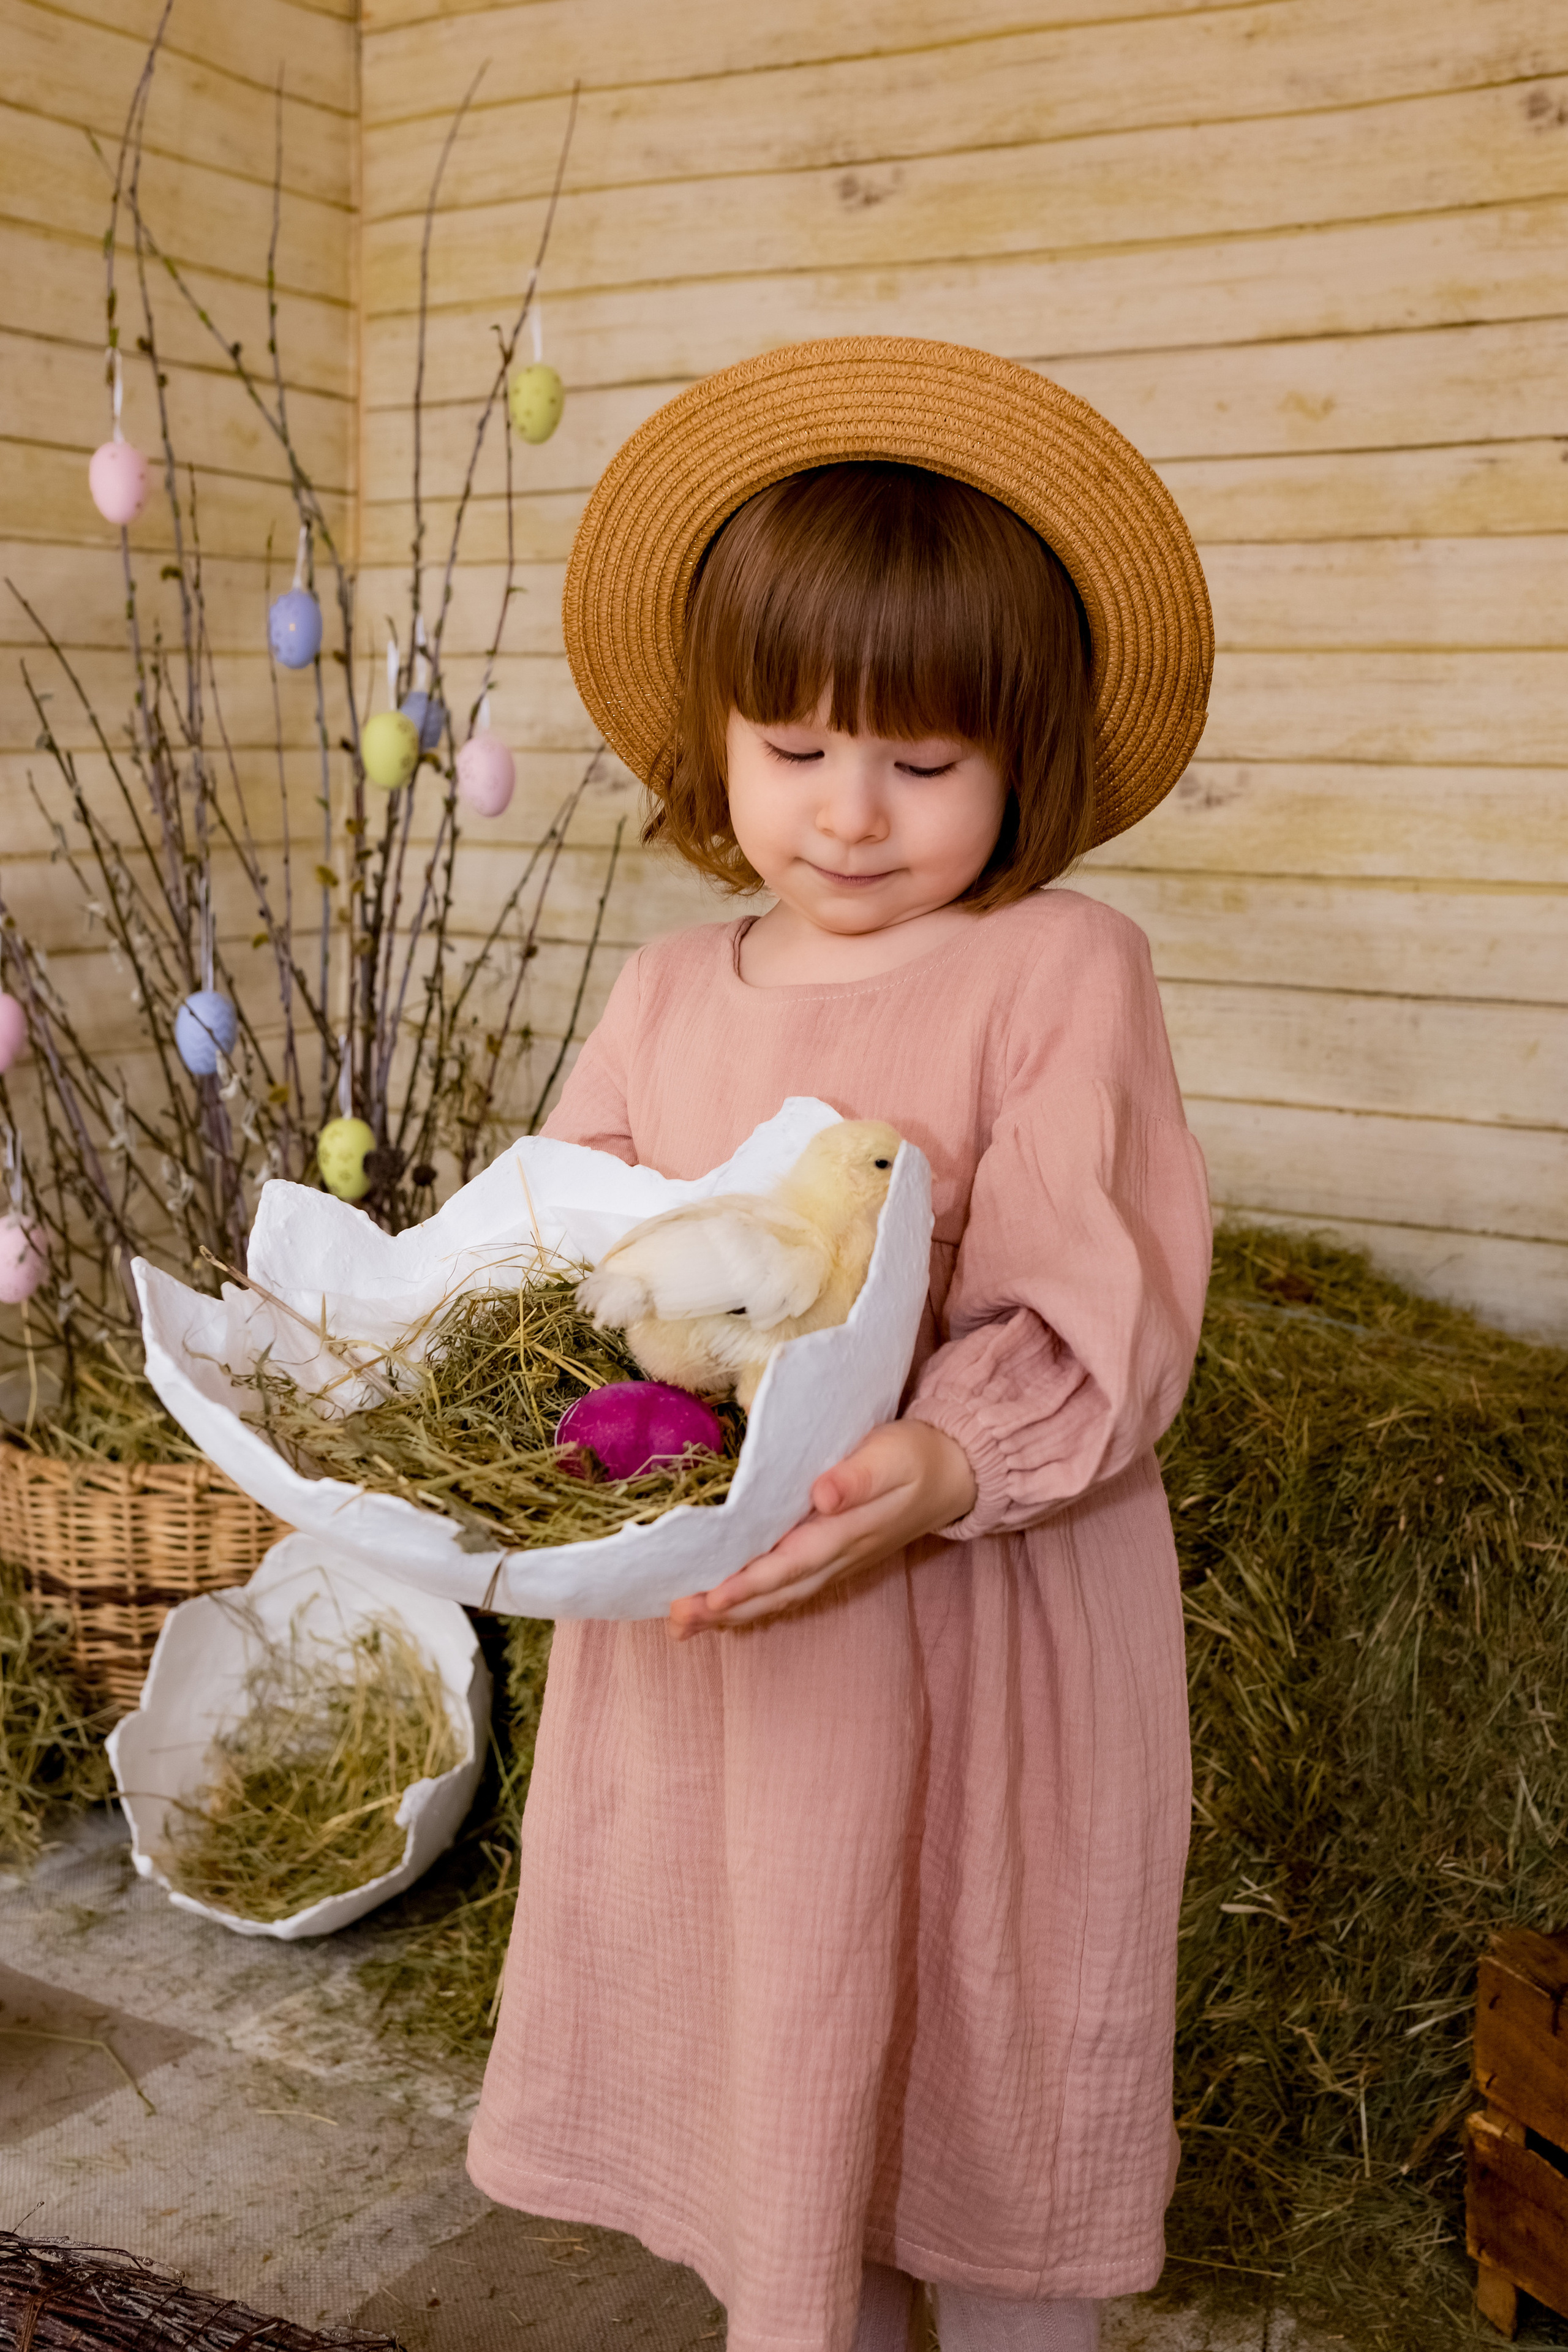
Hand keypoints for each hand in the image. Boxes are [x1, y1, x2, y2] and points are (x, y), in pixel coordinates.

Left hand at [668, 1418, 976, 1637]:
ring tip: (684, 1625)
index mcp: (845, 1531)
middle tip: (678, 1623)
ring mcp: (834, 1564)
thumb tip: (822, 1494)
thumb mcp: (891, 1456)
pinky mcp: (831, 1559)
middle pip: (775, 1591)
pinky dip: (751, 1602)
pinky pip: (785, 1589)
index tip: (710, 1599)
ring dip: (731, 1613)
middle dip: (725, 1609)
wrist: (953, 1474)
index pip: (789, 1564)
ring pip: (777, 1596)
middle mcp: (836, 1557)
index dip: (748, 1583)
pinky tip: (722, 1609)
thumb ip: (858, 1476)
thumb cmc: (916, 1456)